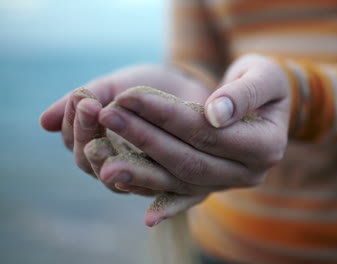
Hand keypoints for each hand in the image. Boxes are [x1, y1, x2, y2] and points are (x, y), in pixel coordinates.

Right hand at [39, 64, 212, 192]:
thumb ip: (85, 101)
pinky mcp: (168, 186)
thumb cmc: (147, 89)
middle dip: (87, 134)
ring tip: (103, 141)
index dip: (74, 120)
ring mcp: (139, 178)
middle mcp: (115, 165)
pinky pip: (154, 193)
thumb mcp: (115, 87)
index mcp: (98, 143)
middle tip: (92, 108)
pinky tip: (136, 185)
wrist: (189, 89)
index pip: (75, 141)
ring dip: (107, 161)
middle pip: (89, 163)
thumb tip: (43, 123)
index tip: (83, 97)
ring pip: (114, 180)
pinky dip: (144, 192)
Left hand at [96, 54, 290, 224]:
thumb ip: (243, 94)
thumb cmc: (265, 82)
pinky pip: (184, 197)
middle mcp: (250, 172)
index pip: (208, 132)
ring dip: (141, 170)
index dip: (169, 116)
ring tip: (102, 159)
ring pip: (181, 181)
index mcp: (266, 145)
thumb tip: (214, 114)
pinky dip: (161, 204)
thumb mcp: (262, 76)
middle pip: (190, 160)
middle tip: (108, 117)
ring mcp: (230, 183)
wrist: (268, 104)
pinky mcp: (214, 186)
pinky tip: (137, 208)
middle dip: (146, 138)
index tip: (131, 97)